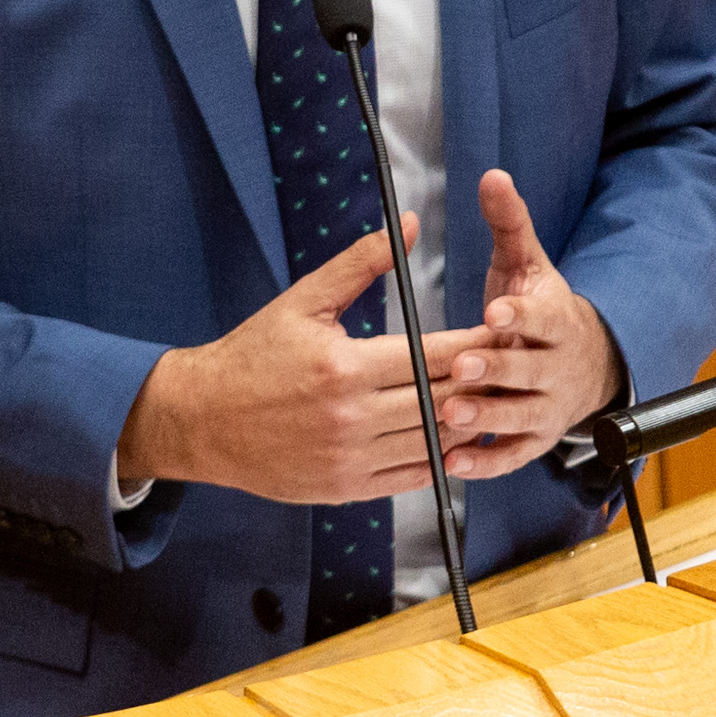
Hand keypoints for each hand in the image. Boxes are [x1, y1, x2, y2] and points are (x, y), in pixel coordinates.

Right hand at [118, 213, 496, 503]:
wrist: (204, 419)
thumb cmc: (254, 354)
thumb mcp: (303, 300)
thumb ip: (361, 263)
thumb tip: (408, 226)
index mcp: (344, 367)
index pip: (432, 356)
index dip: (476, 345)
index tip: (502, 333)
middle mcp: (351, 418)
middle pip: (441, 401)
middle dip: (481, 383)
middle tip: (511, 366)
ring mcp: (350, 459)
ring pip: (433, 443)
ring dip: (467, 422)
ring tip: (492, 401)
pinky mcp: (346, 489)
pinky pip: (411, 477)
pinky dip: (439, 458)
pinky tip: (454, 438)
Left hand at [438, 169, 623, 479]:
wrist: (585, 362)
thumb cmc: (540, 307)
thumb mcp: (528, 262)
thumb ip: (508, 221)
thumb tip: (491, 174)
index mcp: (556, 320)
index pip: (542, 317)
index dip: (520, 316)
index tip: (495, 312)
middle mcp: (556, 367)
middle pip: (530, 371)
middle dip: (497, 369)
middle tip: (463, 366)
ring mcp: (548, 407)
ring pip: (522, 416)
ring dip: (488, 416)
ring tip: (451, 413)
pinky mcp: (535, 439)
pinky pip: (513, 455)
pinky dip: (486, 462)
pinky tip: (452, 463)